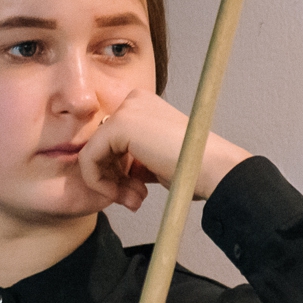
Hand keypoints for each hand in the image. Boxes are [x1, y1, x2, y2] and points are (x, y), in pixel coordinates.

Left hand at [75, 88, 250, 211]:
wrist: (214, 169)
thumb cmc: (194, 169)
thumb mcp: (156, 160)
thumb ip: (134, 159)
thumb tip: (111, 170)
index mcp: (144, 105)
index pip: (112, 142)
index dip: (120, 172)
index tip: (136, 194)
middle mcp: (133, 100)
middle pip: (101, 146)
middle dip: (114, 180)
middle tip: (133, 201)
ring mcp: (125, 110)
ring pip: (92, 154)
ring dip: (109, 185)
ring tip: (134, 201)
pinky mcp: (118, 125)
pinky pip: (88, 159)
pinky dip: (98, 182)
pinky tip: (120, 195)